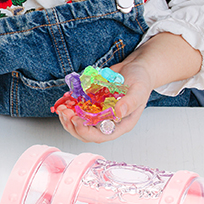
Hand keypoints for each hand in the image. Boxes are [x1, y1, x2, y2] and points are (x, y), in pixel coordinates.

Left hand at [53, 33, 201, 142]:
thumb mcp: (139, 90)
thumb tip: (118, 113)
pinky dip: (68, 106)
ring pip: (79, 123)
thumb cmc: (141, 81)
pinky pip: (77, 109)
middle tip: (65, 112)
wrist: (135, 68)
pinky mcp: (91, 103)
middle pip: (86, 132)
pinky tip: (64, 100)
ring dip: (67, 118)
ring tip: (62, 107)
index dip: (86, 131)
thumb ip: (130, 102)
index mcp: (121, 124)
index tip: (76, 120)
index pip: (101, 136)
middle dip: (72, 125)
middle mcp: (108, 121)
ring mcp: (98, 112)